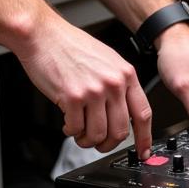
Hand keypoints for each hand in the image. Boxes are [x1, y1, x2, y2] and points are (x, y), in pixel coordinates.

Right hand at [15, 11, 152, 157]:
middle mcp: (113, 83)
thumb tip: (123, 113)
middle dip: (108, 144)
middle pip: (120, 131)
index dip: (144, 138)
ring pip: (98, 135)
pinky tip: (67, 122)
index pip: (142, 113)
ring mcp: (94, 91)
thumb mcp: (107, 60)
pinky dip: (70, 131)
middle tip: (98, 143)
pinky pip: (76, 129)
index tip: (142, 152)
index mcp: (125, 74)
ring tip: (79, 130)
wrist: (44, 36)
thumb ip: (118, 84)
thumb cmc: (71, 46)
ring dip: (86, 140)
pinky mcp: (72, 98)